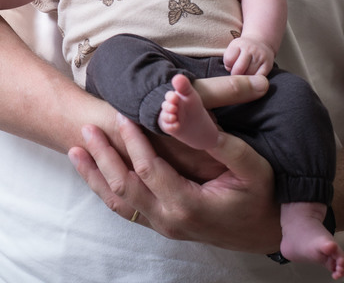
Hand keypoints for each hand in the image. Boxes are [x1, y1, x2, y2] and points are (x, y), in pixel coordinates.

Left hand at [69, 115, 280, 253]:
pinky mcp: (162, 224)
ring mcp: (164, 226)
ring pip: (119, 202)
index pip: (148, 170)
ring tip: (75, 150)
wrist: (268, 231)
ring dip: (95, 175)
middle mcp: (170, 220)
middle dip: (103, 156)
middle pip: (124, 187)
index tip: (120, 114)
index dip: (132, 141)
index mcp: (189, 205)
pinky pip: (127, 208)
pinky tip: (93, 171)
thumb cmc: (262, 195)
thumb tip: (188, 111)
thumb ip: (217, 140)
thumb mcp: (250, 165)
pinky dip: (106, 189)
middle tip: (86, 128)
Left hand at [224, 36, 274, 75]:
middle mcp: (250, 49)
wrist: (261, 43)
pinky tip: (253, 75)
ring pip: (249, 75)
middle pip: (239, 69)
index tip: (231, 65)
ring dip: (245, 77)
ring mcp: (260, 57)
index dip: (228, 65)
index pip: (228, 59)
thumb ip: (229, 60)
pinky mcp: (268, 65)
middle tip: (237, 73)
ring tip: (246, 72)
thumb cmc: (243, 49)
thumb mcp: (233, 49)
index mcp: (238, 44)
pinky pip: (259, 78)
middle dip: (236, 74)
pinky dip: (254, 80)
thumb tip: (232, 75)